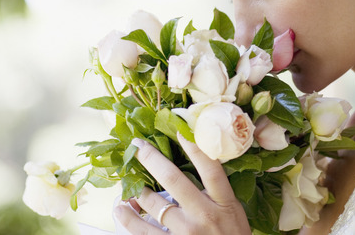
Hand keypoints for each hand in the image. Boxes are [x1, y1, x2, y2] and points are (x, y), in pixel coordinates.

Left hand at [114, 134, 250, 233]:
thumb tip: (198, 160)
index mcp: (224, 203)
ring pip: (153, 205)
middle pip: (173, 180)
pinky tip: (121, 210)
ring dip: (136, 191)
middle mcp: (204, 215)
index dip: (195, 147)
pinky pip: (143, 232)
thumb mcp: (233, 212)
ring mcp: (187, 233)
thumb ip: (216, 192)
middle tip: (137, 145)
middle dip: (151, 158)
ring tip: (127, 183)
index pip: (210, 169)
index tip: (180, 129)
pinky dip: (128, 219)